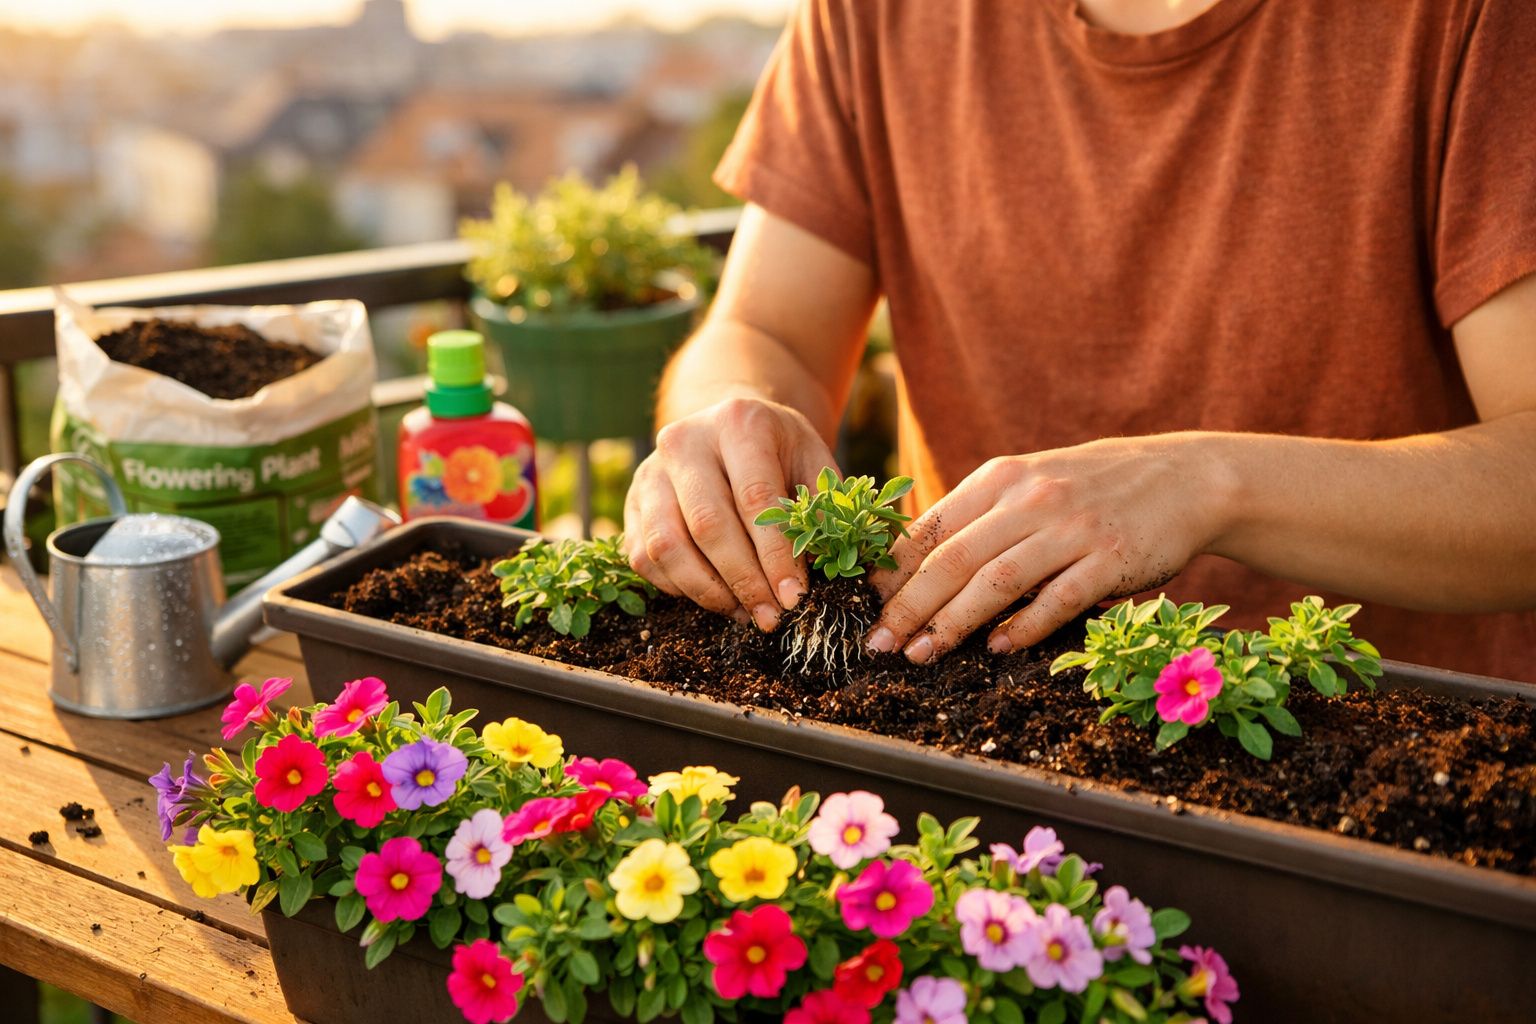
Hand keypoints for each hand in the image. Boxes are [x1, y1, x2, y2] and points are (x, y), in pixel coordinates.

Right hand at [623, 396, 837, 630]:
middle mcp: (684, 441)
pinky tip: (716, 596)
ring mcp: (650, 472)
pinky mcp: (632, 502)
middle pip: (708, 525)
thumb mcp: (812, 461)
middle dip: (743, 581)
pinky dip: (679, 588)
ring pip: (666, 547)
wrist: (728, 427)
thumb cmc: (779, 451)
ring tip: (744, 612)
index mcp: (738, 423)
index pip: (755, 498)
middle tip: (770, 617)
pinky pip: (644, 559)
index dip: (775, 555)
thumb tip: (818, 567)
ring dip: (708, 592)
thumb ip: (819, 508)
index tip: (794, 597)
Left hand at [865, 435, 1234, 662]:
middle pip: (953, 558)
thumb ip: (980, 516)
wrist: (1185, 477)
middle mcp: (1030, 499)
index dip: (894, 570)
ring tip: (922, 654)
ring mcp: (1072, 528)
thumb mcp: (1031, 484)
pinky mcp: (1112, 559)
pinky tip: (999, 649)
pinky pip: (1058, 598)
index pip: (932, 526)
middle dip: (908, 605)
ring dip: (953, 623)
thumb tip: (913, 562)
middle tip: (878, 643)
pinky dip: (1024, 626)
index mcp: (1001, 478)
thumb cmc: (1093, 488)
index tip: (865, 605)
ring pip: (996, 581)